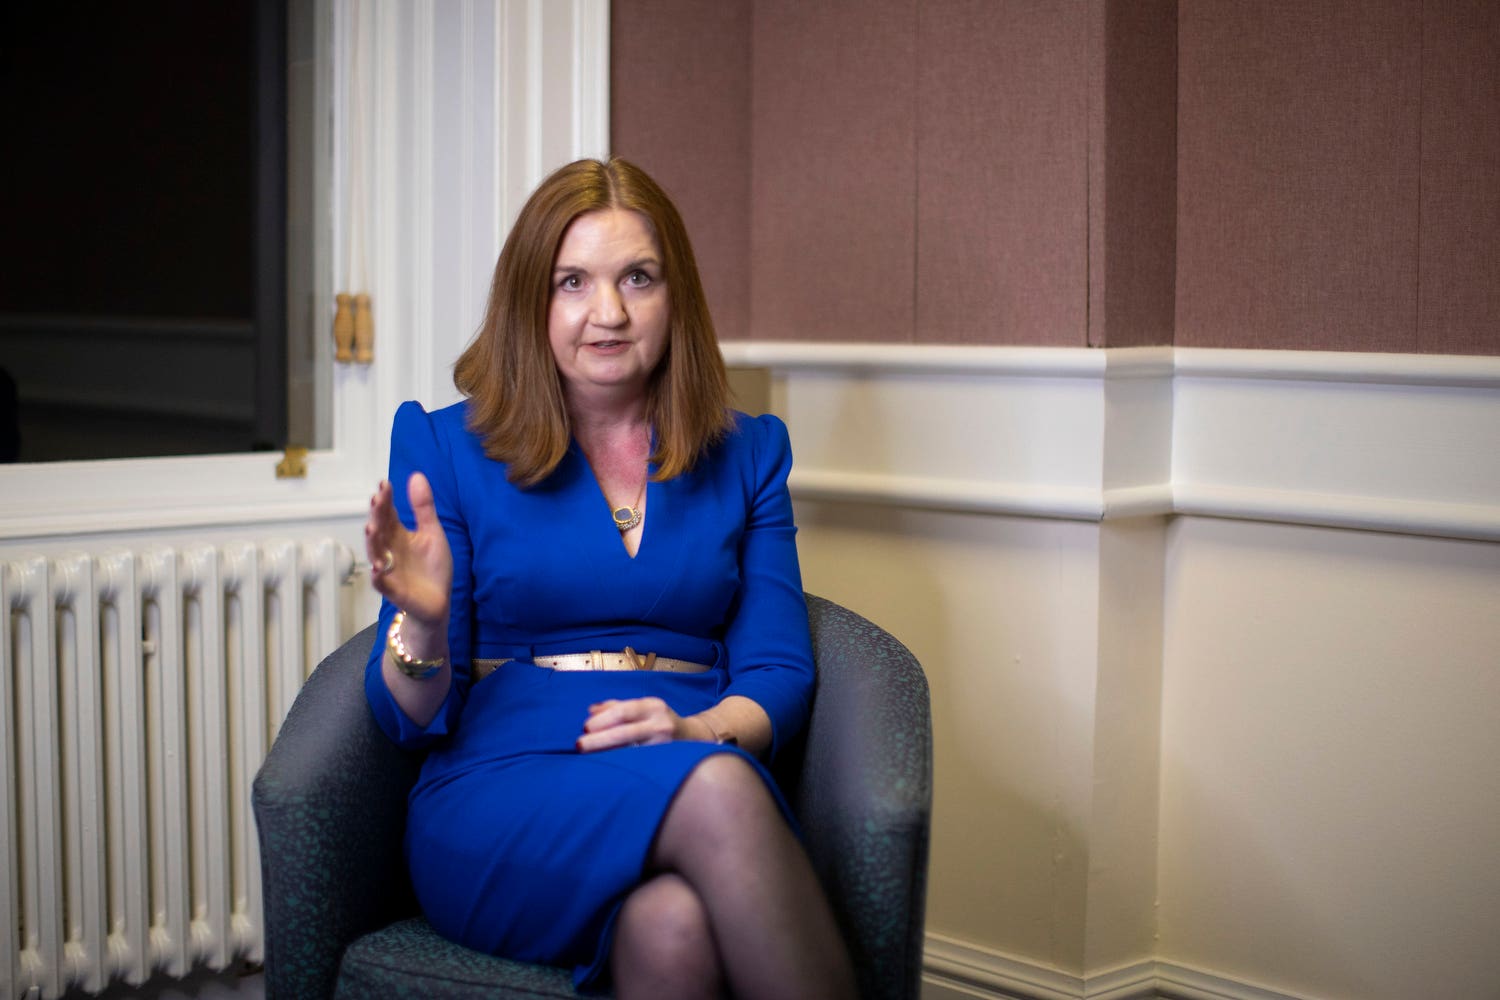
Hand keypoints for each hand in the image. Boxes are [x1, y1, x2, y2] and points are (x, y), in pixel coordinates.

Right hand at [365, 473, 452, 633]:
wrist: (438, 601)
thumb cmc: (432, 567)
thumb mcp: (432, 532)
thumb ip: (423, 507)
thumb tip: (417, 475)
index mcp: (398, 534)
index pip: (389, 513)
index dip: (386, 499)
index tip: (385, 484)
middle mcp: (389, 549)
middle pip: (380, 529)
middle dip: (377, 515)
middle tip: (376, 499)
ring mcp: (389, 569)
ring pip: (376, 553)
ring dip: (372, 541)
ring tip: (371, 527)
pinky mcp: (393, 590)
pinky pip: (381, 582)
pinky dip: (377, 575)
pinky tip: (376, 567)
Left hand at [576, 698, 709, 752]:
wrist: (694, 738)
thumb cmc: (660, 721)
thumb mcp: (643, 707)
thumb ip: (617, 707)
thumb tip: (591, 710)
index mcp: (652, 706)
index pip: (624, 710)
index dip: (603, 719)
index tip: (585, 728)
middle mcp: (660, 724)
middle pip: (626, 731)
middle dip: (601, 739)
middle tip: (580, 745)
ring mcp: (664, 745)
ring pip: (632, 751)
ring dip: (608, 754)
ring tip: (588, 760)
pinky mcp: (665, 762)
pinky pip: (640, 763)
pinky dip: (622, 765)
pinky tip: (609, 769)